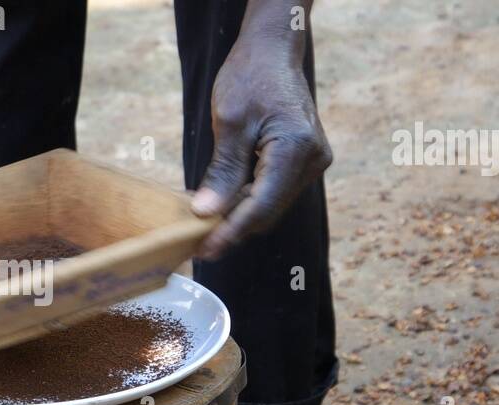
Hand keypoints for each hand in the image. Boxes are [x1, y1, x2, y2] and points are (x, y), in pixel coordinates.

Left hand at [192, 35, 332, 259]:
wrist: (273, 52)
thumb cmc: (250, 77)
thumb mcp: (230, 123)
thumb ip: (223, 171)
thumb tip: (207, 213)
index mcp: (296, 150)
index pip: (261, 207)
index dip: (231, 231)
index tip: (204, 248)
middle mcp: (313, 160)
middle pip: (268, 212)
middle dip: (232, 227)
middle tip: (195, 241)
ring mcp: (312, 162)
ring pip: (270, 206)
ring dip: (238, 215)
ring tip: (203, 223)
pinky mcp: (304, 161)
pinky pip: (273, 192)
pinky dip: (247, 200)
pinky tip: (221, 201)